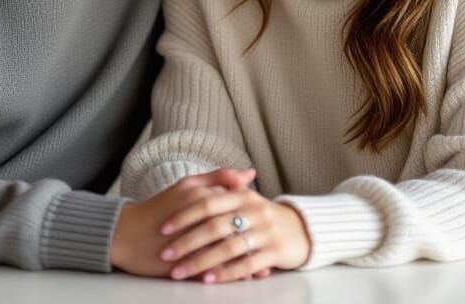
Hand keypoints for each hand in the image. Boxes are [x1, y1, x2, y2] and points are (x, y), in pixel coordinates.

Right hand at [111, 168, 254, 276]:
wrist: (125, 233)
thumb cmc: (159, 207)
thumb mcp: (187, 185)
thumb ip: (219, 177)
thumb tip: (249, 174)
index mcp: (199, 197)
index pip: (235, 206)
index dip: (253, 216)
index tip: (268, 222)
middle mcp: (196, 218)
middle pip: (232, 231)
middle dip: (253, 242)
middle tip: (269, 248)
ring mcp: (189, 243)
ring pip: (224, 254)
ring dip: (244, 263)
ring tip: (260, 270)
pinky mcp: (180, 264)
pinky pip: (209, 272)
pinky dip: (226, 277)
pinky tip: (238, 280)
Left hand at [158, 189, 310, 282]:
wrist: (301, 229)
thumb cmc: (262, 215)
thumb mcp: (245, 196)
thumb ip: (222, 187)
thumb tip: (195, 185)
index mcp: (242, 194)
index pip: (207, 202)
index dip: (184, 215)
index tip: (163, 228)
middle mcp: (254, 210)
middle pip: (214, 226)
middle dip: (187, 241)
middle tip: (166, 253)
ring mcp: (265, 231)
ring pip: (227, 247)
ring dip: (200, 261)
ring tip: (180, 271)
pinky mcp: (275, 251)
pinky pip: (246, 264)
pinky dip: (225, 272)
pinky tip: (208, 279)